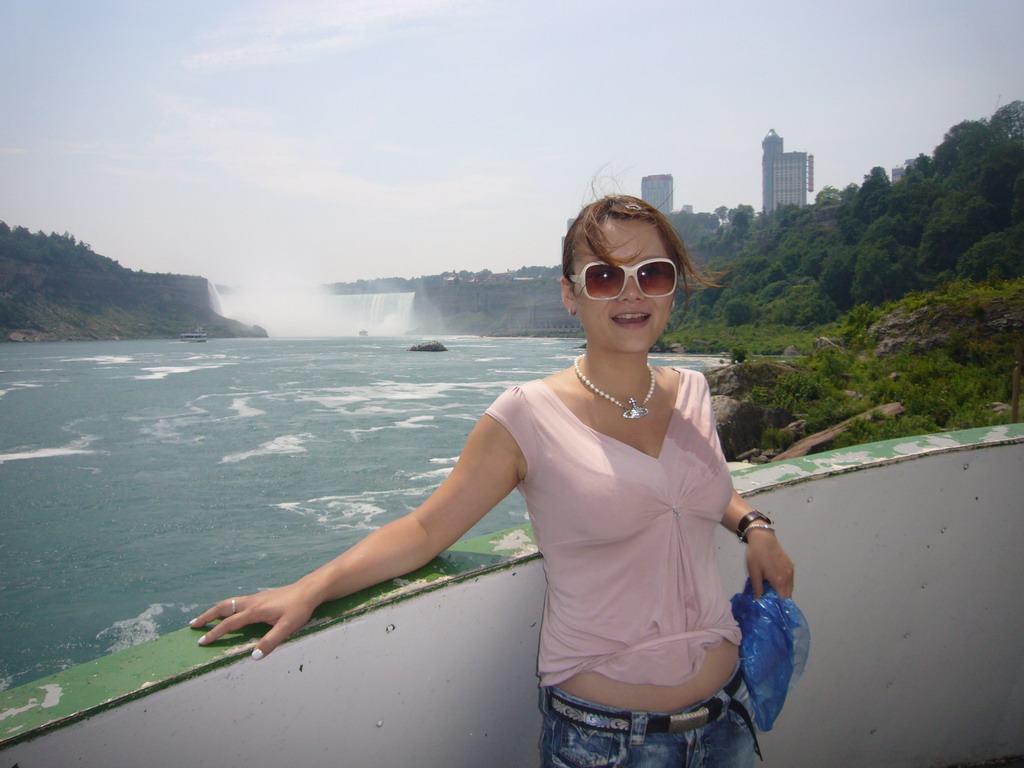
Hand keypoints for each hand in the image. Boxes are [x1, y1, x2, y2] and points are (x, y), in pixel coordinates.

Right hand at [189, 582, 319, 659]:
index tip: (202, 641)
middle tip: (192, 625)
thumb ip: (271, 642)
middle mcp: (252, 602)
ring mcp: (255, 598)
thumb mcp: (288, 627)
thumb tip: (254, 656)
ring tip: (204, 618)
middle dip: (207, 616)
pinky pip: (237, 601)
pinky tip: (227, 612)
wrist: (309, 590)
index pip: (230, 623)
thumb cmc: (299, 608)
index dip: (215, 633)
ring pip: (229, 602)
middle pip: (223, 607)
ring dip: (215, 610)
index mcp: (255, 610)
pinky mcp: (260, 597)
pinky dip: (226, 607)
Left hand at [744, 530, 793, 599]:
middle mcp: (788, 577)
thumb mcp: (754, 573)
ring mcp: (791, 571)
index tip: (772, 610)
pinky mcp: (790, 565)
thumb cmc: (756, 556)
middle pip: (788, 595)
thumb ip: (758, 589)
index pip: (783, 600)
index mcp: (780, 581)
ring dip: (783, 593)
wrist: (763, 538)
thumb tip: (758, 602)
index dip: (778, 606)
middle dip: (781, 601)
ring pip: (790, 588)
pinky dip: (785, 585)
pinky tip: (776, 583)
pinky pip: (790, 580)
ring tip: (772, 594)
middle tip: (771, 603)